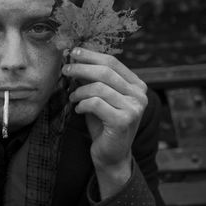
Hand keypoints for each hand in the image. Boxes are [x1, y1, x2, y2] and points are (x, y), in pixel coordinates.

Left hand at [62, 48, 147, 197]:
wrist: (111, 154)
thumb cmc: (103, 122)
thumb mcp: (99, 96)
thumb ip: (93, 79)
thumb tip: (75, 57)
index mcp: (137, 85)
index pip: (112, 62)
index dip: (91, 55)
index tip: (74, 52)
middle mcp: (140, 95)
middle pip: (105, 72)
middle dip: (81, 68)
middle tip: (65, 70)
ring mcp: (134, 108)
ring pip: (98, 87)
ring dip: (79, 91)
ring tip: (72, 97)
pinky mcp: (123, 121)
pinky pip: (95, 103)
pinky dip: (82, 104)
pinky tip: (78, 110)